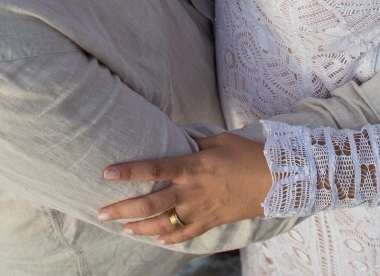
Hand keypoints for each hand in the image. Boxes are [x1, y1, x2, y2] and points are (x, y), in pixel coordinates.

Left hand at [98, 131, 270, 243]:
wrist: (277, 179)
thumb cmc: (248, 153)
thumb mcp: (219, 140)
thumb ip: (194, 143)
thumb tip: (176, 140)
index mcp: (193, 166)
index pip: (153, 168)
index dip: (128, 171)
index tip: (106, 173)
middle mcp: (192, 190)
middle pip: (150, 203)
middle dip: (123, 209)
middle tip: (101, 212)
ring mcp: (201, 209)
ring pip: (163, 223)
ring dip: (140, 227)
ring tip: (123, 228)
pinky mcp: (211, 221)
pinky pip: (186, 234)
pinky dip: (170, 238)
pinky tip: (156, 240)